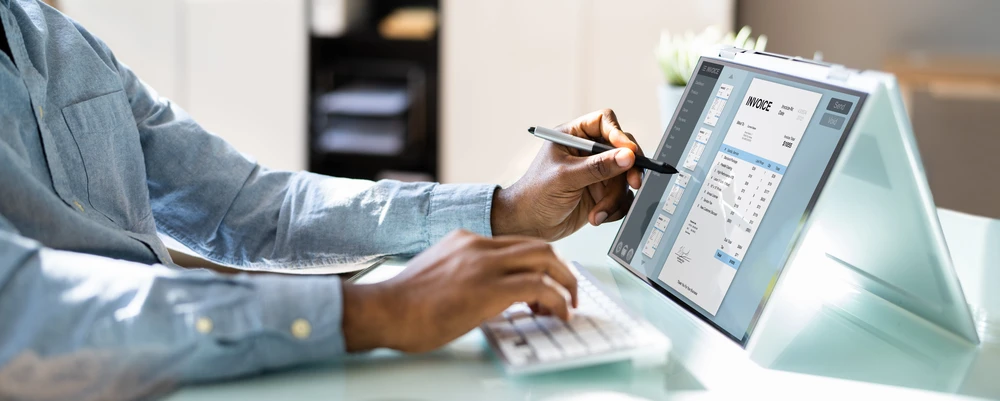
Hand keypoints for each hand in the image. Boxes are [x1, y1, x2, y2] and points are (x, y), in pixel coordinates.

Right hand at [341, 230, 576, 352]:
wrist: (384, 311)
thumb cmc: (403, 305)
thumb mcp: (439, 276)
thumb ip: (465, 276)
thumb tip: (487, 296)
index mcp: (466, 241)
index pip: (517, 243)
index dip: (539, 265)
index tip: (545, 286)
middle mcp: (478, 245)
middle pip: (539, 245)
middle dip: (561, 270)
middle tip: (567, 294)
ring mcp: (484, 264)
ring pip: (545, 259)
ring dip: (565, 283)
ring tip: (567, 307)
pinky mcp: (489, 288)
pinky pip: (538, 287)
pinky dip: (557, 301)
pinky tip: (558, 315)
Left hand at [492, 109, 644, 240]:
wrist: (528, 225)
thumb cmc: (535, 195)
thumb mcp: (566, 178)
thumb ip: (597, 167)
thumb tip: (627, 156)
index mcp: (573, 136)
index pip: (604, 122)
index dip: (619, 134)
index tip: (630, 152)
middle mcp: (588, 152)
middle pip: (622, 150)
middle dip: (628, 170)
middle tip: (633, 183)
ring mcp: (597, 173)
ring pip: (624, 178)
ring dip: (614, 198)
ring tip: (598, 214)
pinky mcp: (601, 193)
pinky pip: (622, 196)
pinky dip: (615, 209)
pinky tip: (598, 217)